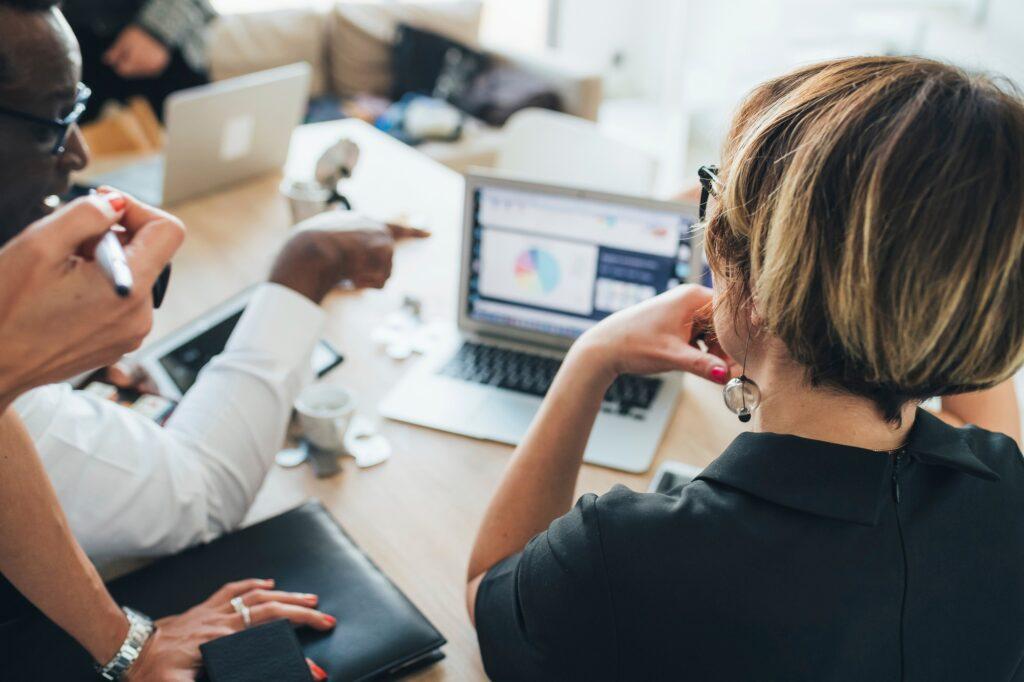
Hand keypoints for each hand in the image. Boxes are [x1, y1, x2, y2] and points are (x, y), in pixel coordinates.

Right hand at [0, 192, 183, 408]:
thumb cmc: (4, 308)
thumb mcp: (39, 245)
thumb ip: (86, 214)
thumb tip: (117, 203)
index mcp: (131, 288)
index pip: (169, 231)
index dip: (138, 209)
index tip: (103, 208)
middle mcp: (140, 315)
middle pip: (148, 253)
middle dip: (112, 238)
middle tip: (67, 245)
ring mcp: (131, 333)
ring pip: (132, 276)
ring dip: (102, 262)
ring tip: (59, 273)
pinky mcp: (117, 343)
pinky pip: (121, 301)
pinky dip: (98, 287)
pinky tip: (62, 295)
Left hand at [104, 26, 170, 78]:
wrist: (159, 30)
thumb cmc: (139, 34)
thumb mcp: (124, 40)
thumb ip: (114, 52)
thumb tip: (106, 61)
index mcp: (135, 62)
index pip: (122, 70)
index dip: (119, 62)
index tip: (121, 53)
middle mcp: (146, 68)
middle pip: (132, 72)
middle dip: (129, 63)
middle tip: (132, 50)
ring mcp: (155, 68)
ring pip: (140, 72)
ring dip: (137, 64)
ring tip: (140, 51)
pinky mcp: (160, 67)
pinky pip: (150, 70)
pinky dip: (146, 64)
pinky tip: (146, 55)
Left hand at [125, 578, 334, 680]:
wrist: (128, 651)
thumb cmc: (151, 674)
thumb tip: (237, 678)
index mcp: (220, 641)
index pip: (266, 641)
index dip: (293, 657)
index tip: (315, 671)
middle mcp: (222, 622)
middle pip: (271, 610)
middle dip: (303, 614)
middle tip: (327, 619)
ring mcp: (214, 611)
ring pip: (258, 596)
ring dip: (287, 596)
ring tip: (310, 599)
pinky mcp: (205, 608)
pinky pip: (233, 589)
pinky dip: (253, 584)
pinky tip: (267, 583)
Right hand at [268, 211, 429, 303]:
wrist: (307, 251)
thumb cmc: (304, 255)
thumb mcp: (319, 252)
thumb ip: (336, 257)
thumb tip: (330, 277)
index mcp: (358, 223)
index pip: (392, 228)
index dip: (412, 232)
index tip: (430, 233)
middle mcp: (373, 225)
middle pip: (386, 263)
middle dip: (371, 275)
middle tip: (349, 275)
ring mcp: (379, 234)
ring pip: (385, 273)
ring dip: (366, 279)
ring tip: (345, 271)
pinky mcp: (384, 246)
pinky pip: (381, 280)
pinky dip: (366, 283)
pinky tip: (351, 274)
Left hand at [572, 284, 734, 383]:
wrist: (604, 348)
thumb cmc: (635, 345)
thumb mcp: (672, 356)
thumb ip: (702, 365)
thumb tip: (727, 377)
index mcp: (692, 296)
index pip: (730, 311)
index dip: (739, 334)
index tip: (746, 355)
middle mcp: (690, 298)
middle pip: (723, 322)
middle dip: (727, 346)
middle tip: (732, 371)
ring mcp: (683, 310)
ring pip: (712, 330)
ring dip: (716, 351)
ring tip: (717, 372)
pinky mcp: (676, 322)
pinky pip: (700, 334)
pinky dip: (704, 350)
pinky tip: (703, 366)